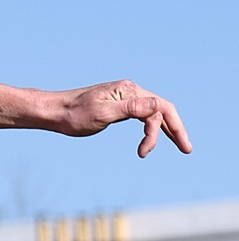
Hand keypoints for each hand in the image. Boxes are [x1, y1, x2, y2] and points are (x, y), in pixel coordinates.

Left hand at [52, 80, 190, 156]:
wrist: (53, 112)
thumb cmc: (74, 114)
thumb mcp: (103, 113)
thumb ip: (131, 109)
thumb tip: (157, 104)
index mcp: (128, 90)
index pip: (161, 107)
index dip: (175, 127)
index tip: (180, 147)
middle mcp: (129, 91)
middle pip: (162, 109)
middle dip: (176, 130)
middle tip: (187, 150)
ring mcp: (123, 98)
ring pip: (152, 114)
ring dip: (164, 131)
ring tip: (178, 147)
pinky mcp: (117, 106)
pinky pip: (141, 116)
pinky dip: (150, 128)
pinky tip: (151, 139)